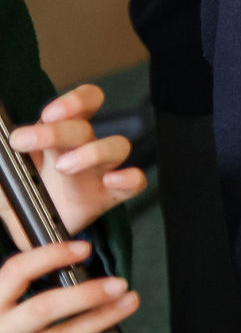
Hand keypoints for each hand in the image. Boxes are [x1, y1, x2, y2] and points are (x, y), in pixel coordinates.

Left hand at [1, 85, 144, 243]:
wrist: (32, 229)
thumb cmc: (22, 193)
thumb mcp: (5, 174)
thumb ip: (3, 160)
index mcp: (62, 134)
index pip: (82, 103)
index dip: (72, 103)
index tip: (48, 114)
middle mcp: (84, 148)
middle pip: (85, 128)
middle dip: (56, 132)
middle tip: (25, 141)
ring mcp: (100, 172)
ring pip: (117, 147)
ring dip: (92, 152)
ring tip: (63, 167)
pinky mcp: (110, 196)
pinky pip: (135, 183)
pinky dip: (129, 178)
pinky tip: (111, 180)